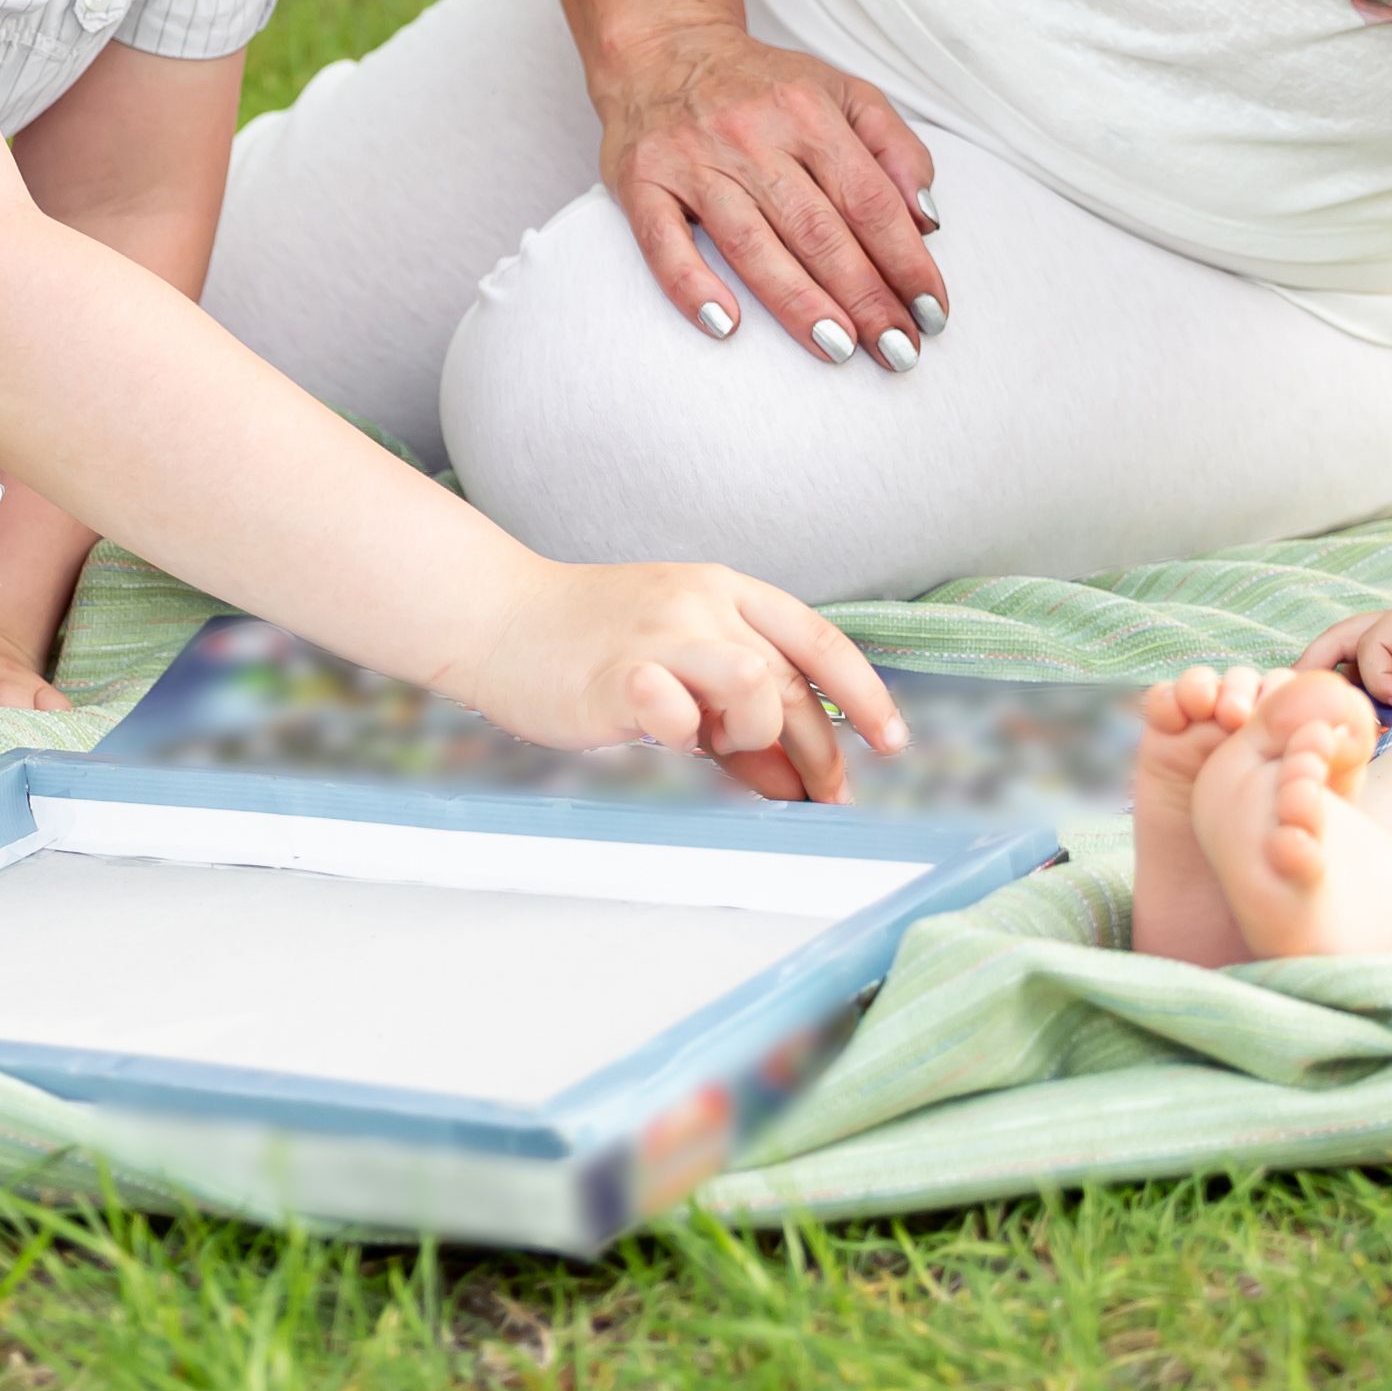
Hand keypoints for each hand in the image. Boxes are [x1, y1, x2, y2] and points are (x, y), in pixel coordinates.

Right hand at [443, 558, 910, 805]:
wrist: (500, 620)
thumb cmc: (590, 646)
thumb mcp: (680, 663)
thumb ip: (738, 715)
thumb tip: (799, 778)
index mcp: (725, 591)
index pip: (820, 640)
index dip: (864, 695)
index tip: (891, 744)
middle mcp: (702, 602)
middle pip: (793, 681)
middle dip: (819, 751)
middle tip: (823, 799)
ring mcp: (661, 633)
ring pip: (757, 684)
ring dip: (751, 734)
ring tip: (711, 746)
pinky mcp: (619, 672)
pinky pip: (678, 710)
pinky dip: (685, 733)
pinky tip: (662, 735)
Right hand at [592, 17, 947, 368]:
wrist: (663, 48)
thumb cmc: (763, 87)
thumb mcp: (842, 93)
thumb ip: (895, 148)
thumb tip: (928, 220)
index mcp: (808, 112)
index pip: (869, 199)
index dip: (906, 260)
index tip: (932, 312)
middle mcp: (753, 134)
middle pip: (818, 230)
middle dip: (865, 296)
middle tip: (898, 351)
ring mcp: (693, 160)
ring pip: (752, 243)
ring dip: (799, 303)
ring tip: (840, 349)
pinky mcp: (642, 182)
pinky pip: (664, 243)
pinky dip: (692, 286)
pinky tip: (726, 325)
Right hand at [1295, 579, 1391, 708]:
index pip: (1372, 642)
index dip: (1377, 679)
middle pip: (1342, 636)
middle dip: (1313, 665)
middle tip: (1286, 698)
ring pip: (1351, 653)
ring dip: (1332, 680)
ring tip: (1306, 713)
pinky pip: (1374, 671)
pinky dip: (1358, 691)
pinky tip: (1351, 720)